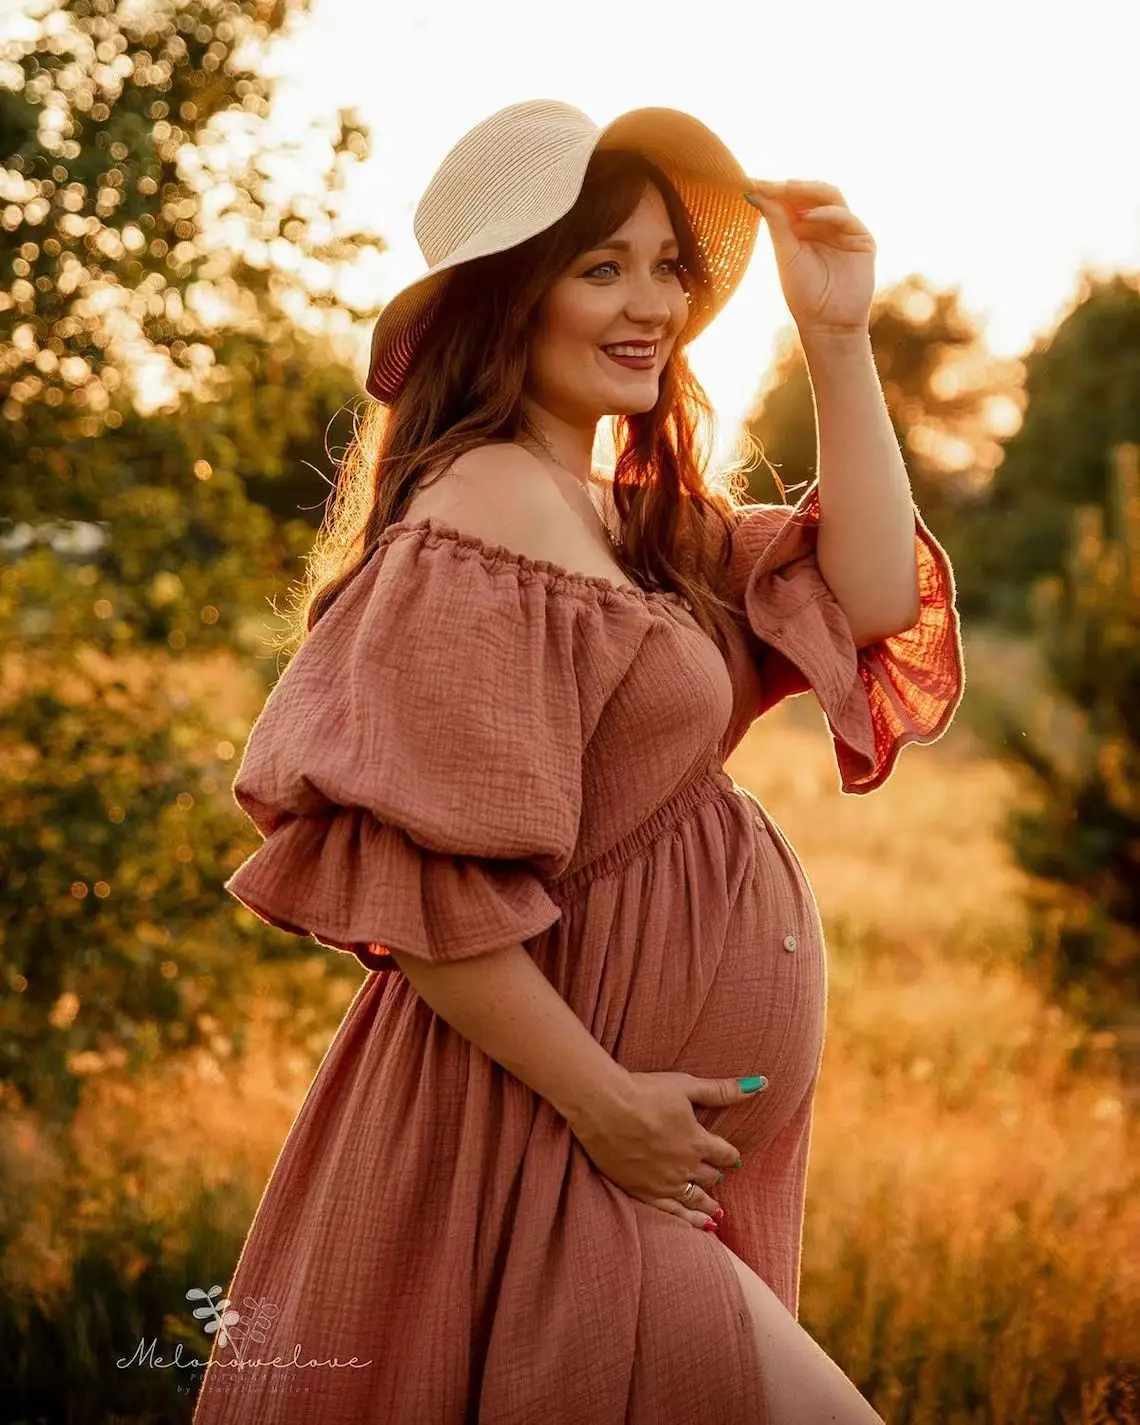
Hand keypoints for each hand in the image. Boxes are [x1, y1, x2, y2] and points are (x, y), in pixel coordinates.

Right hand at [566, 1070, 767, 1228]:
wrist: (604, 1107)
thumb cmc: (644, 1091)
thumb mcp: (687, 1086)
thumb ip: (722, 1090)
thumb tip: (760, 1084)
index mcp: (697, 1141)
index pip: (723, 1153)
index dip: (729, 1154)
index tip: (732, 1157)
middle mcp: (685, 1166)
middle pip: (709, 1176)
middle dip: (716, 1174)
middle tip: (719, 1176)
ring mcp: (663, 1182)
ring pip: (694, 1198)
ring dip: (708, 1203)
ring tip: (716, 1211)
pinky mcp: (642, 1191)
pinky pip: (671, 1212)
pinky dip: (688, 1220)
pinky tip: (698, 1225)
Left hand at [744, 178, 875, 338]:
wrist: (827, 323)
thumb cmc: (803, 294)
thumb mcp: (785, 253)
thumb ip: (775, 222)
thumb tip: (753, 191)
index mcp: (804, 228)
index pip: (791, 200)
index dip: (774, 190)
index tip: (753, 182)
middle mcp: (825, 224)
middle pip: (811, 193)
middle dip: (791, 186)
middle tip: (771, 183)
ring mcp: (844, 230)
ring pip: (831, 196)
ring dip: (810, 190)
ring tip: (788, 189)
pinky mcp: (862, 239)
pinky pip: (845, 216)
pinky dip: (827, 213)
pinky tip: (807, 216)